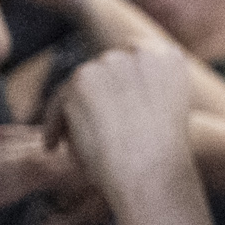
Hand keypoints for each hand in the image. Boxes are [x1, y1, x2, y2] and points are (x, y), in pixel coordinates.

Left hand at [50, 43, 198, 201]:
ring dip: (75, 111)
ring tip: (72, 142)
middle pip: (106, 70)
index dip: (121, 88)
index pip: (135, 63)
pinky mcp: (82, 77)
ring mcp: (112, 62)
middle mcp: (143, 54)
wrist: (150, 171)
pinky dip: (54, 123)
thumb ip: (144, 96)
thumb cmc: (160, 159)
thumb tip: (109, 100)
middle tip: (89, 127)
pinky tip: (54, 146)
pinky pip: (59, 100)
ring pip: (80, 85)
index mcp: (170, 60)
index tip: (111, 112)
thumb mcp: (164, 117)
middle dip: (96, 96)